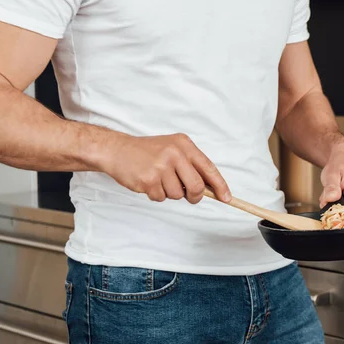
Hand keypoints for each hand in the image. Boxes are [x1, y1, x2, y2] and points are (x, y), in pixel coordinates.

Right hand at [101, 133, 230, 202]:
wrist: (117, 150)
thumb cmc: (147, 152)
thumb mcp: (173, 149)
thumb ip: (191, 165)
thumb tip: (212, 188)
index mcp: (184, 145)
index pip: (209, 168)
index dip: (220, 185)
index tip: (227, 198)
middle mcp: (175, 153)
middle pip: (197, 187)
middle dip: (194, 196)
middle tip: (188, 195)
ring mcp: (161, 166)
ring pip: (178, 195)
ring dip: (169, 193)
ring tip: (159, 180)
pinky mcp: (149, 179)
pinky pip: (161, 198)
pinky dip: (156, 195)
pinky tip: (148, 182)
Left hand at [319, 143, 343, 207]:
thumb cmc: (338, 165)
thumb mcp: (330, 175)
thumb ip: (331, 188)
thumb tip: (330, 199)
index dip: (337, 211)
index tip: (328, 204)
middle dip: (335, 206)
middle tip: (328, 194)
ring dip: (338, 204)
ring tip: (334, 191)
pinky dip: (342, 202)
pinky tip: (339, 193)